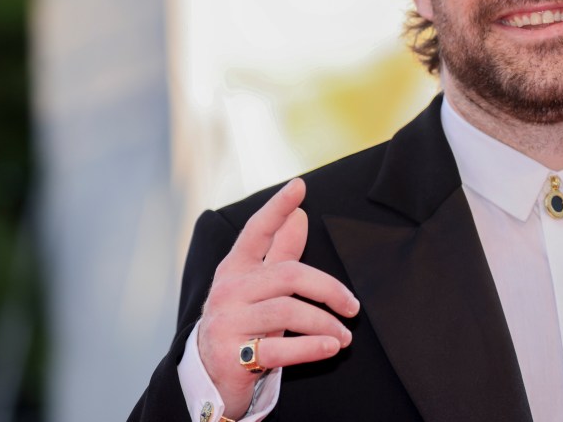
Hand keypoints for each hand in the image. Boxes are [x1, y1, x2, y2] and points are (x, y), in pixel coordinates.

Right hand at [197, 178, 359, 417]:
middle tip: (352, 306)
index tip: (299, 186)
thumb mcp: (259, 287)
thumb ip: (279, 253)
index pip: (256, 231)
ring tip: (344, 336)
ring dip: (325, 324)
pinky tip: (331, 347)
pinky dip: (311, 348)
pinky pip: (280, 350)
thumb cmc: (243, 322)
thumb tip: (300, 215)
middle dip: (329, 289)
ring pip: (288, 313)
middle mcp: (228, 291)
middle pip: (288, 275)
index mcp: (235, 269)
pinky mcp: (232, 357)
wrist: (209, 376)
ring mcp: (227, 323)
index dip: (277, 208)